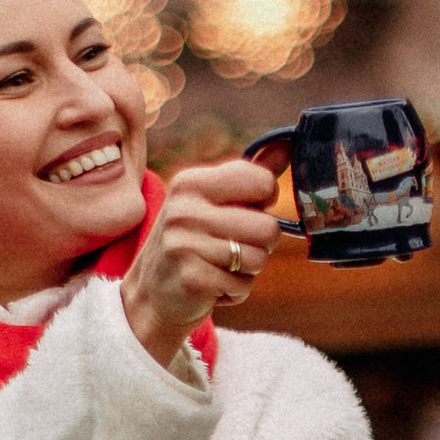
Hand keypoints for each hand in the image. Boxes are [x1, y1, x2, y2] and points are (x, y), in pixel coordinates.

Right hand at [121, 156, 284, 366]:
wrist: (151, 294)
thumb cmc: (192, 242)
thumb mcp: (210, 202)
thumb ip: (248, 177)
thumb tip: (288, 144)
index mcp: (192, 182)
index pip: (261, 181)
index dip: (265, 202)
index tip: (246, 211)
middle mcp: (185, 209)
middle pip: (268, 227)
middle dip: (262, 245)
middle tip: (235, 247)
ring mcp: (184, 244)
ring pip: (258, 259)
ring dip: (247, 270)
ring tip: (221, 267)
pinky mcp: (191, 278)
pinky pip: (243, 286)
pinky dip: (235, 291)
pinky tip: (212, 286)